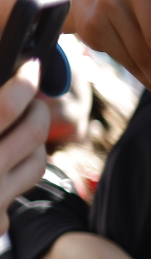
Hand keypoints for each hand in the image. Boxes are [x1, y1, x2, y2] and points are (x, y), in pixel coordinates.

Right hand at [0, 60, 48, 230]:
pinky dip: (12, 174)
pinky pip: (18, 190)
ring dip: (34, 141)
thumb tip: (5, 81)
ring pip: (37, 161)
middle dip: (37, 108)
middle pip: (33, 132)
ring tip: (21, 127)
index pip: (4, 109)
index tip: (31, 68)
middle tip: (32, 97)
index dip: (23, 83)